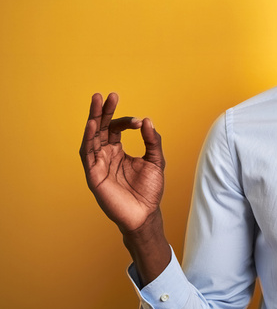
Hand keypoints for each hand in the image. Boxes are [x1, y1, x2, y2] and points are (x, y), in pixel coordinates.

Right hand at [79, 93, 165, 233]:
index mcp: (118, 151)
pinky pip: (88, 154)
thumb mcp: (156, 160)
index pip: (116, 129)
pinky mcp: (94, 175)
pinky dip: (89, 138)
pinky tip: (93, 124)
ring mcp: (98, 164)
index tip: (139, 122)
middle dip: (102, 111)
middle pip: (100, 129)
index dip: (126, 121)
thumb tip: (147, 120)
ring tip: (97, 102)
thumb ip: (152, 140)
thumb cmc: (149, 190)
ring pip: (92, 137)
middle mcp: (106, 155)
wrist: (145, 214)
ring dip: (93, 119)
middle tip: (107, 94)